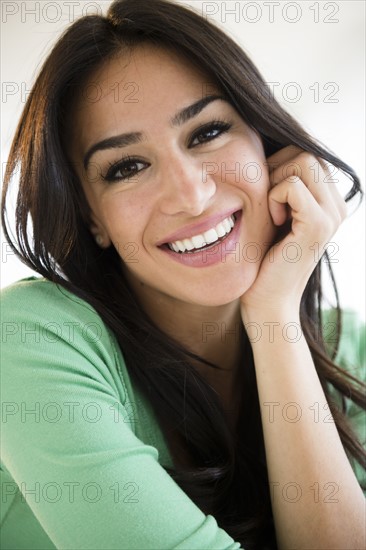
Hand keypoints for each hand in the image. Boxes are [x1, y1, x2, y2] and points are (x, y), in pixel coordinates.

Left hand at [240, 146, 346, 316]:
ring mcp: (332, 215)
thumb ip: (281, 185)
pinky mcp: (319, 225)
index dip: (279, 165)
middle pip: (307, 152)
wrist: (266, 301)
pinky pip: (293, 185)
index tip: (266, 196)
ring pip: (304, 160)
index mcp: (329, 202)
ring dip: (275, 181)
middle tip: (265, 203)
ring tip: (271, 213)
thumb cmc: (262, 260)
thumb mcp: (273, 214)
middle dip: (275, 169)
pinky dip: (274, 197)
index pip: (308, 153)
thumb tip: (270, 148)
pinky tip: (273, 221)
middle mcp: (337, 206)